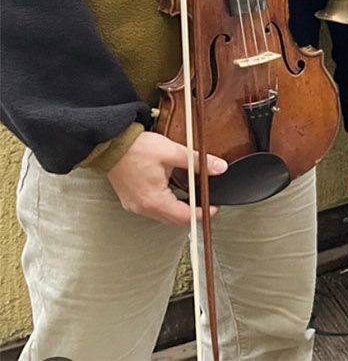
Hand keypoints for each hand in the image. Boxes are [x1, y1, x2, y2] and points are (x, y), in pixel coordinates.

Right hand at [106, 131, 226, 225]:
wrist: (111, 145)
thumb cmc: (136, 148)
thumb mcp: (172, 152)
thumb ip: (197, 162)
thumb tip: (219, 167)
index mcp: (154, 199)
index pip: (184, 216)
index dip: (202, 213)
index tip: (213, 207)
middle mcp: (143, 207)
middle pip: (173, 219)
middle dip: (192, 213)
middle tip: (206, 202)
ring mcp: (135, 205)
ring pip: (163, 215)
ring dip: (179, 209)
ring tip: (193, 196)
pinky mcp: (131, 200)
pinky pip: (153, 209)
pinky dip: (167, 204)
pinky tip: (173, 192)